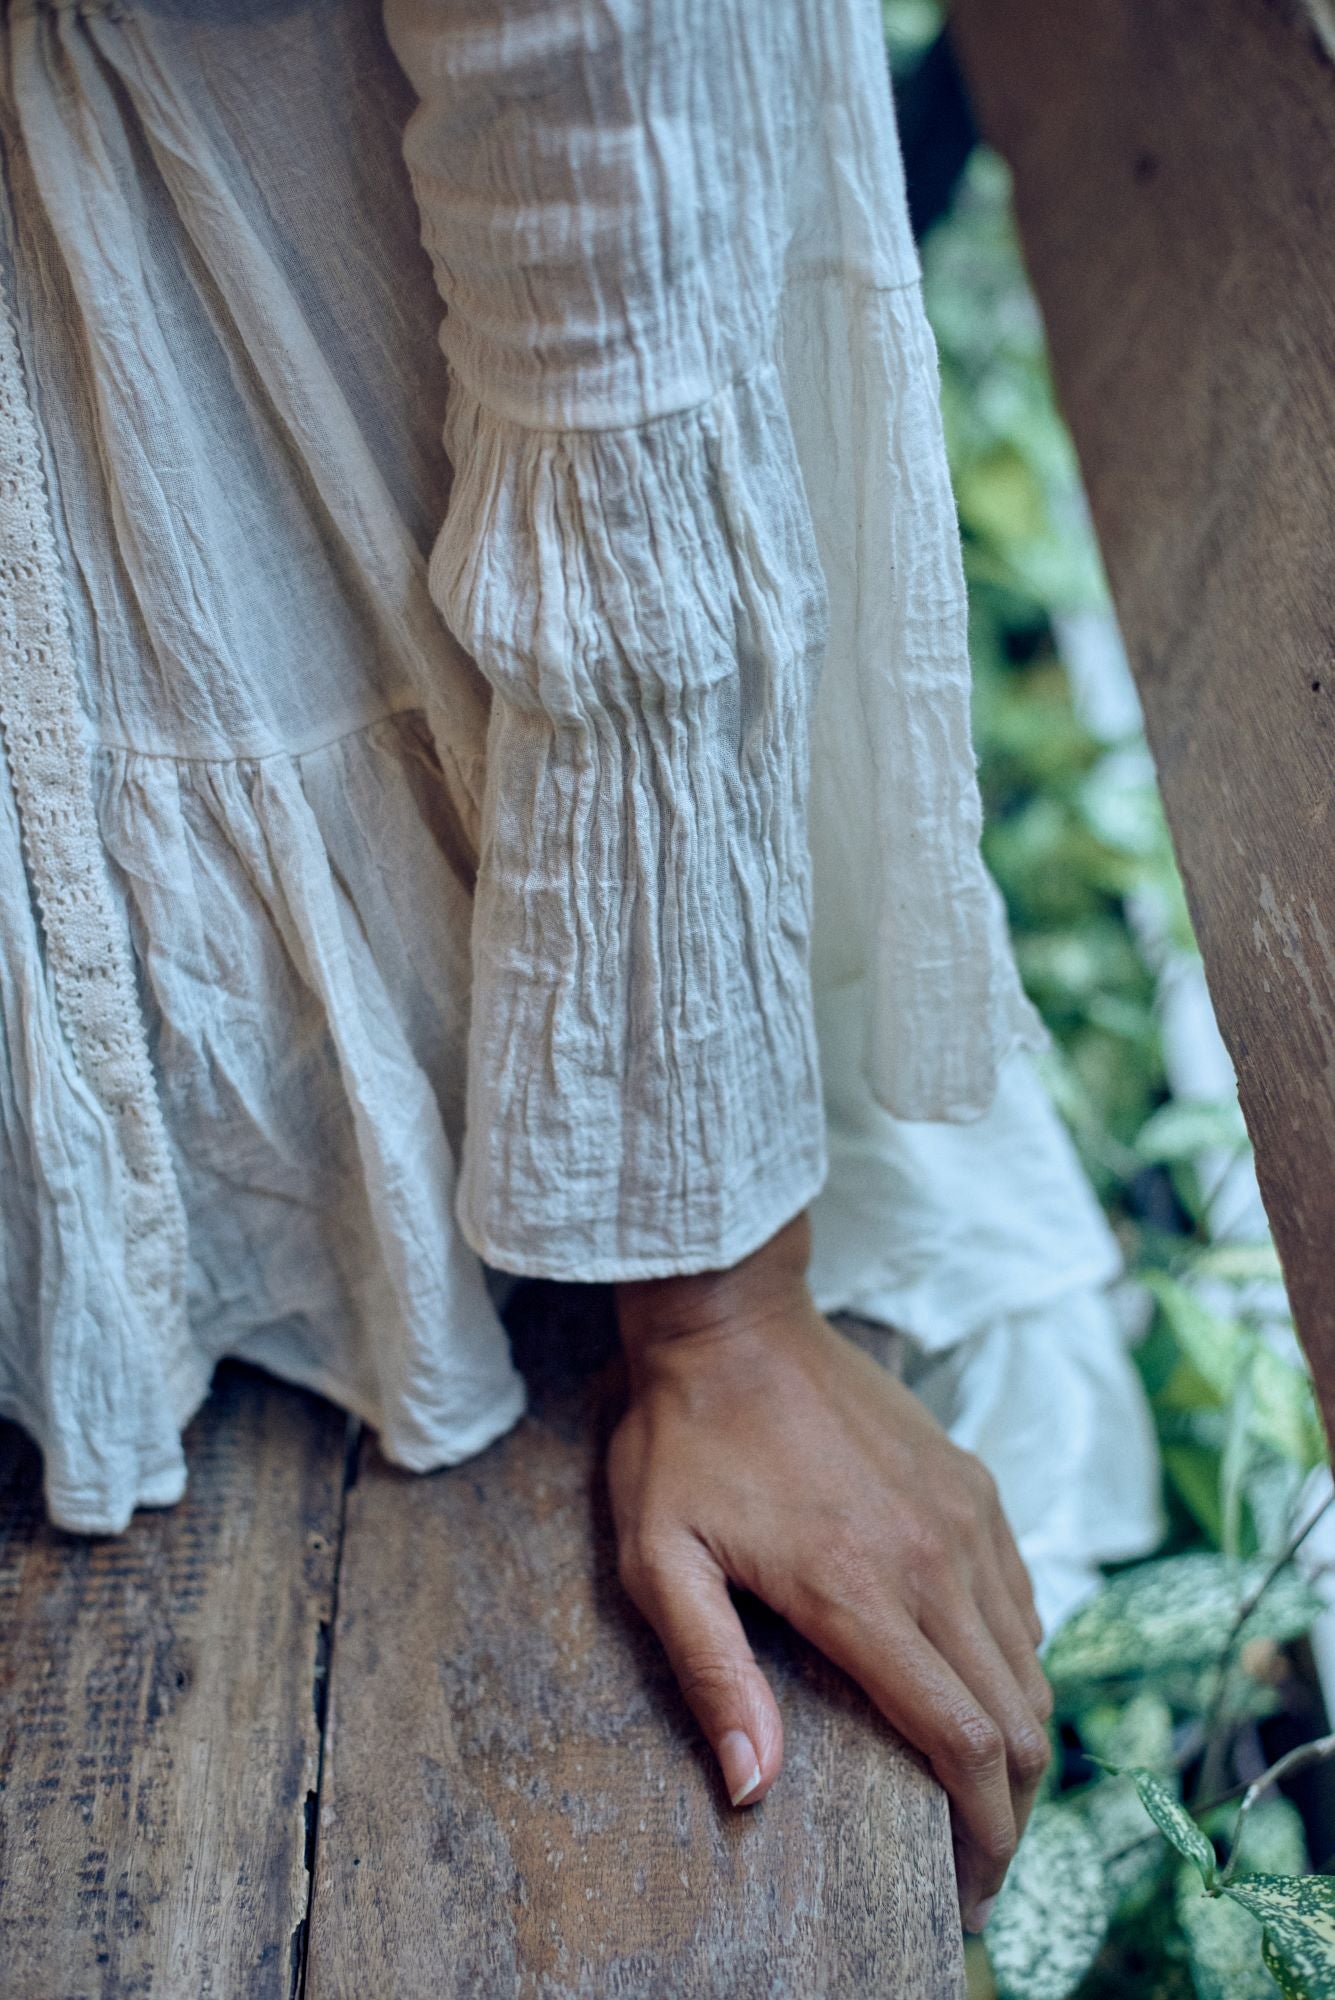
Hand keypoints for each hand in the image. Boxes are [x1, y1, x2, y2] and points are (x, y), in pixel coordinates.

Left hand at [608, 1210, 1051, 1931]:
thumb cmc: (683, 1440)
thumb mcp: (660, 1561)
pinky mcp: (972, 1484)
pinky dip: (1018, 1661)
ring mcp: (963, 1517)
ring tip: (982, 1790)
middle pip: (1018, 1717)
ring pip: (1031, 1661)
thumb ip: (712, 1674)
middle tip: (976, 1862)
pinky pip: (1022, 1597)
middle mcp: (934, 1558)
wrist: (735, 1320)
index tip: (966, 1892)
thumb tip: (754, 1787)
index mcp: (860, 1590)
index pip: (963, 1740)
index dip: (982, 1834)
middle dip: (1011, 1809)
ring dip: (1021, 1738)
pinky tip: (982, 1686)